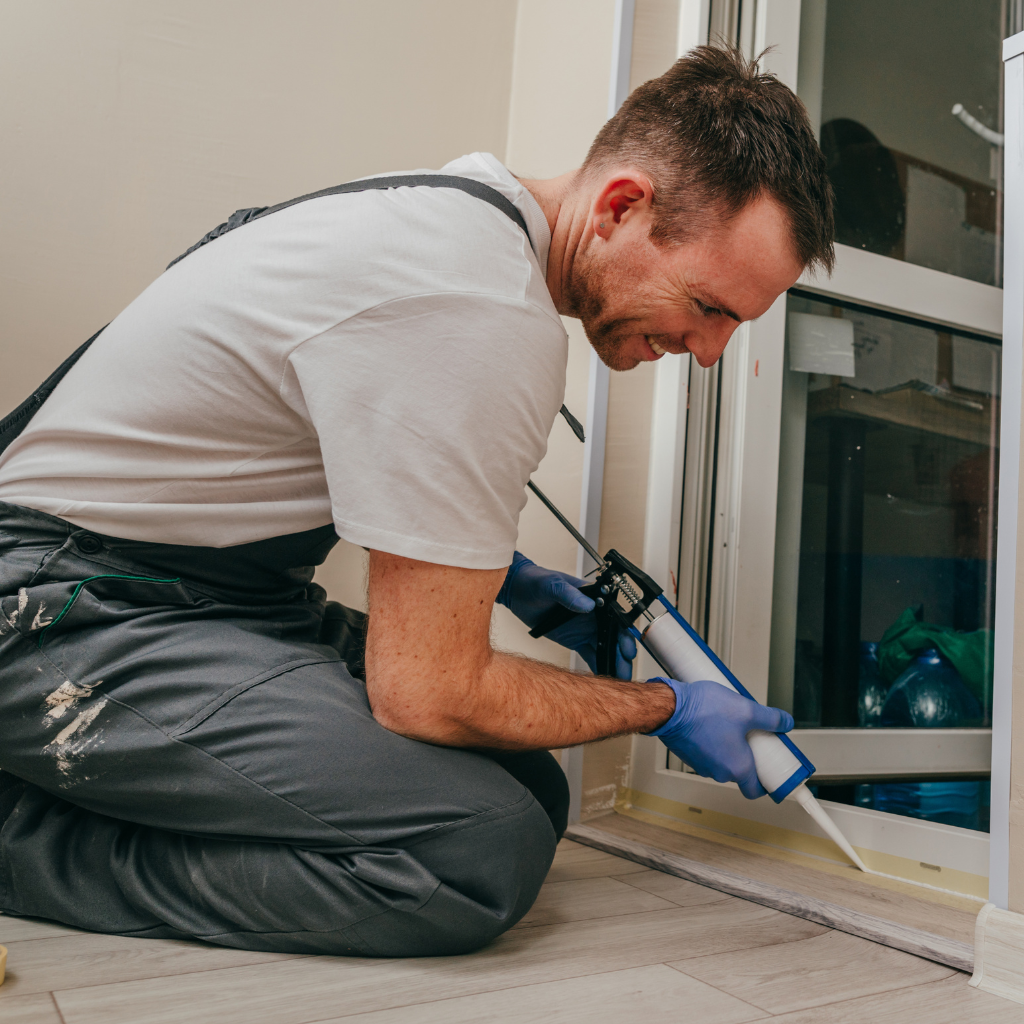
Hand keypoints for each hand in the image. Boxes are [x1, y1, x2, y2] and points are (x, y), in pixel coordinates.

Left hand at [496, 552, 635, 679]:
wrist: (517, 591)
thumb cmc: (536, 581)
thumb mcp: (552, 584)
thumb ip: (569, 593)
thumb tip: (588, 605)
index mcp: (594, 599)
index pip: (616, 618)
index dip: (624, 634)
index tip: (626, 648)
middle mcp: (594, 616)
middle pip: (614, 636)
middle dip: (622, 653)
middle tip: (625, 669)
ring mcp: (585, 629)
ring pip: (605, 648)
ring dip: (613, 663)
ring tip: (619, 679)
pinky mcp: (575, 641)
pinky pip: (590, 655)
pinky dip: (598, 666)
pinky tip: (604, 677)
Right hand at [646, 678, 794, 798]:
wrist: (669, 708)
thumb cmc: (703, 711)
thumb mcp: (746, 709)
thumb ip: (770, 718)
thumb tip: (786, 722)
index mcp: (737, 767)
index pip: (756, 791)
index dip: (766, 783)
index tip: (772, 773)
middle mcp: (719, 771)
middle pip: (740, 771)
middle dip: (747, 755)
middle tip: (751, 736)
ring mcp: (702, 765)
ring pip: (722, 761)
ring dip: (728, 748)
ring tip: (730, 725)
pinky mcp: (689, 755)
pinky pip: (708, 753)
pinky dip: (713, 743)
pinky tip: (713, 723)